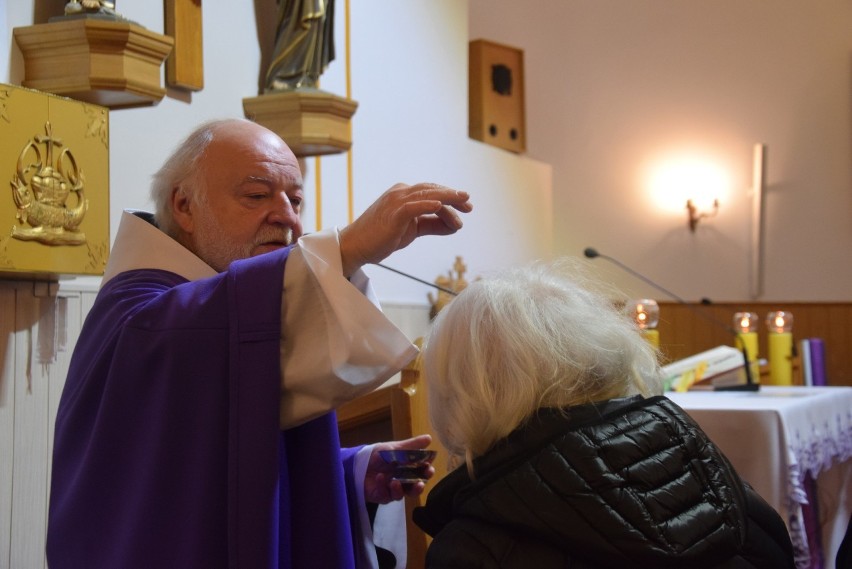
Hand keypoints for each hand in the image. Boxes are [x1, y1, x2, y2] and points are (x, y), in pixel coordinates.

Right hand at [339, 183, 472, 276]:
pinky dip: (427, 204)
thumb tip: (454, 225)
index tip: (466, 208)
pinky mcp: (393, 213)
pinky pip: (413, 206)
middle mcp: (400, 193)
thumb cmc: (382, 237)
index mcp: (404, 195)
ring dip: (448, 200)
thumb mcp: (412, 230)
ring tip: (464, 204)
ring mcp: (396, 201)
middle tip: (469, 205)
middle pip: (432, 190)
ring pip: (427, 195)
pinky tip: (441, 206)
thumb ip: (432, 225)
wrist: (356, 246)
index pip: (432, 192)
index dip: (451, 198)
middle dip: (453, 197)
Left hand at [363, 434, 435, 503]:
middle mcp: (403, 480)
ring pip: (403, 495)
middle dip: (419, 486)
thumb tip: (429, 438)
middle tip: (419, 483)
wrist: (356, 463)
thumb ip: (411, 446)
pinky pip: (386, 496)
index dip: (427, 471)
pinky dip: (383, 487)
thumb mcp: (394, 448)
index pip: (422, 471)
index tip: (428, 469)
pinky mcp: (382, 496)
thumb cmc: (377, 455)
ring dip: (400, 489)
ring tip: (395, 482)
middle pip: (416, 487)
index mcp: (408, 468)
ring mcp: (393, 489)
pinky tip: (379, 477)